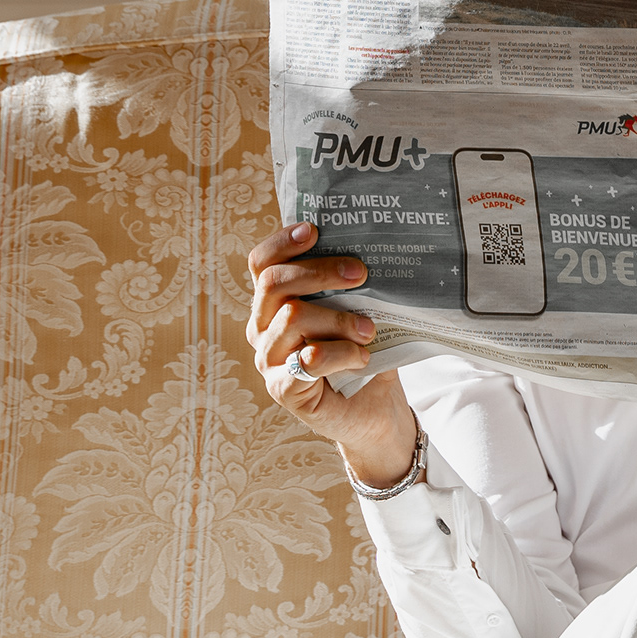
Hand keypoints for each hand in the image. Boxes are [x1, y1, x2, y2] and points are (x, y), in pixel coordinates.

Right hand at [247, 221, 418, 487]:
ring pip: (292, 317)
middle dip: (320, 271)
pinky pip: (306, 361)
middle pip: (274, 283)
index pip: (262, 263)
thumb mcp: (355, 306)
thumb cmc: (362, 347)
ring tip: (370, 329)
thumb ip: (346, 281)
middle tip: (361, 274)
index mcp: (272, 301)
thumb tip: (366, 242)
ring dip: (339, 319)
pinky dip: (339, 354)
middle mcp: (260, 327)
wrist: (375, 407)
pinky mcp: (283, 390)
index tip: (315, 230)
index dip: (282, 242)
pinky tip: (361, 357)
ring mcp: (268, 360)